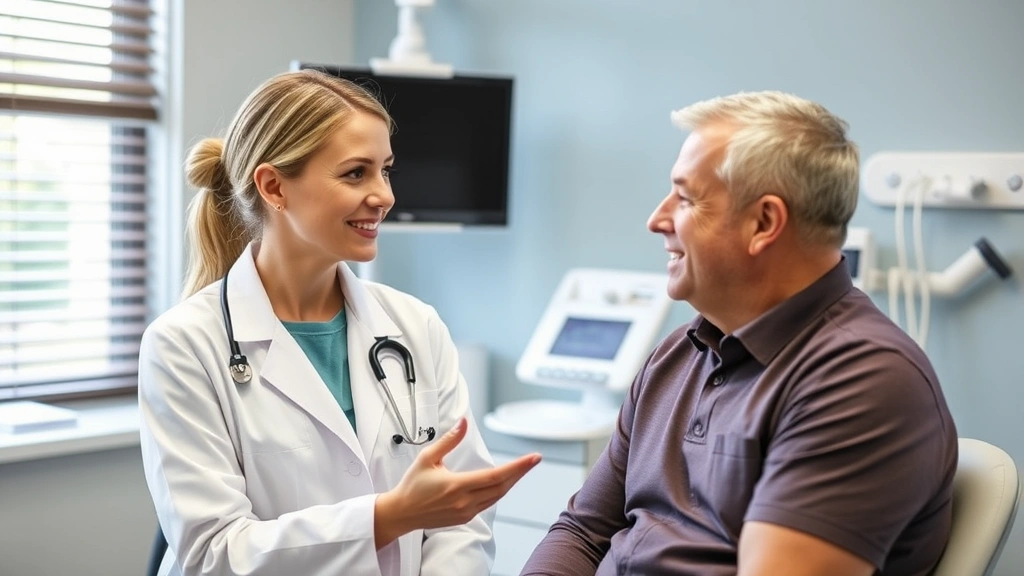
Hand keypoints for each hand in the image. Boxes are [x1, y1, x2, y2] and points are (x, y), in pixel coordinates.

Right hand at [374, 417, 540, 547]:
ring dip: (511, 482)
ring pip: (497, 496)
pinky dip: (499, 491)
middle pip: (502, 487)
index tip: (533, 458)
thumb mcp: (427, 458)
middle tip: (534, 460)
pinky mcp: (465, 517)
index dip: (518, 467)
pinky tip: (503, 482)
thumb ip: (449, 440)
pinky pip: (489, 503)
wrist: (401, 513)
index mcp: (456, 485)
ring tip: (522, 469)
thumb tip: (463, 422)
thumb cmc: (412, 485)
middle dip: (520, 473)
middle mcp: (465, 501)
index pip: (496, 476)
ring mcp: (466, 511)